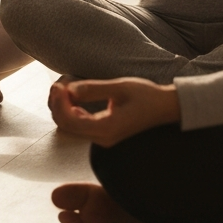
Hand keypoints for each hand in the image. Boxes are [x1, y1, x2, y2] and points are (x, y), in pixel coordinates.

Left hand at [48, 77, 179, 146]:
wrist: (165, 107)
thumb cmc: (146, 96)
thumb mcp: (120, 87)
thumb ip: (93, 89)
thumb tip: (69, 90)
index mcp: (107, 128)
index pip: (70, 122)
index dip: (59, 103)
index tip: (59, 85)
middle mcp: (103, 138)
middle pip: (66, 126)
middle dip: (57, 104)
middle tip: (57, 84)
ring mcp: (103, 137)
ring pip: (70, 126)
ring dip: (62, 107)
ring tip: (63, 87)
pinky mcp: (104, 132)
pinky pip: (79, 124)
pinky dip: (70, 110)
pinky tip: (72, 96)